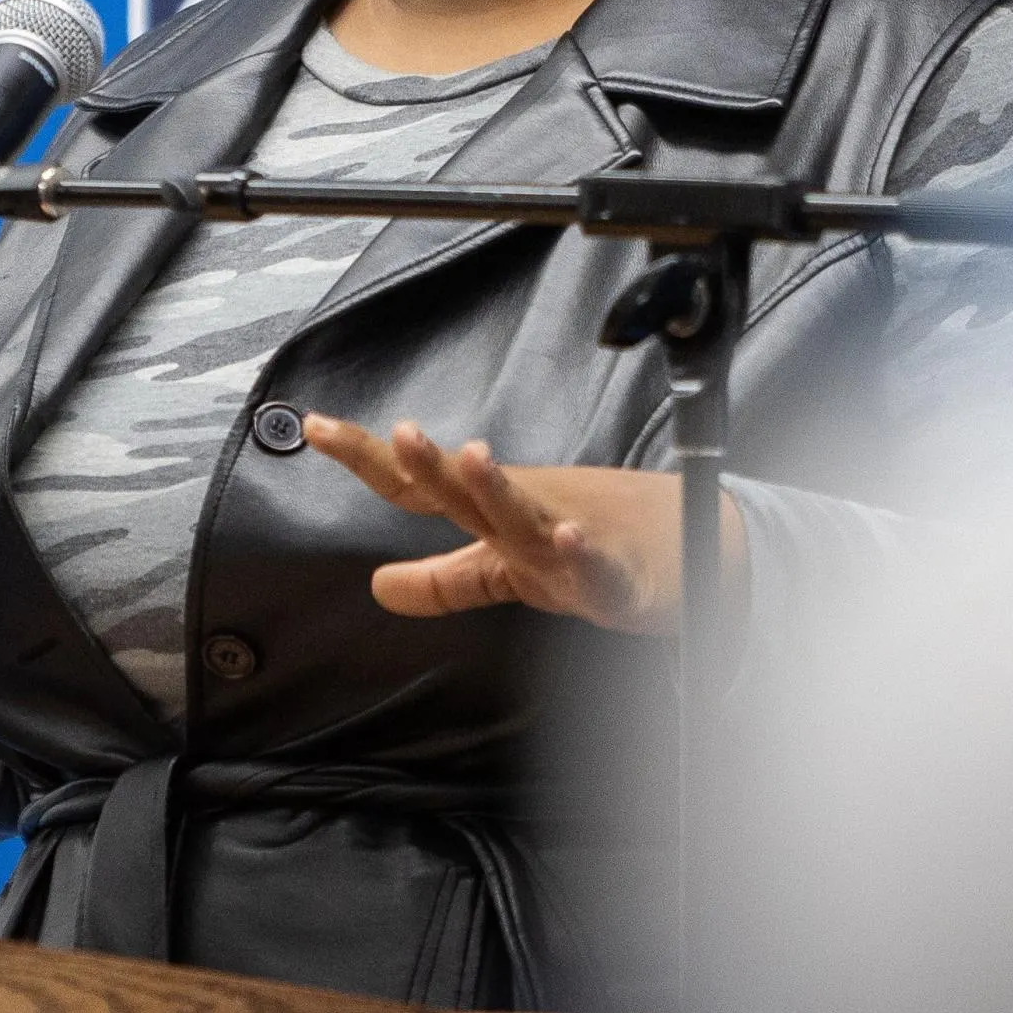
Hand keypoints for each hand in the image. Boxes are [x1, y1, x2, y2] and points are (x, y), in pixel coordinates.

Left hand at [300, 414, 740, 637]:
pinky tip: (570, 536)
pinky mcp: (617, 578)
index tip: (317, 427)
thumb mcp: (507, 570)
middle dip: (432, 464)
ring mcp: (572, 541)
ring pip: (528, 516)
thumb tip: (378, 585)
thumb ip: (444, 577)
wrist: (694, 552)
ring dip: (498, 489)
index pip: (420, 486)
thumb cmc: (597, 550)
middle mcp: (527, 516)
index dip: (369, 459)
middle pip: (468, 491)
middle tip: (398, 431)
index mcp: (496, 512)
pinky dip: (583, 551)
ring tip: (473, 458)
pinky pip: (597, 566)